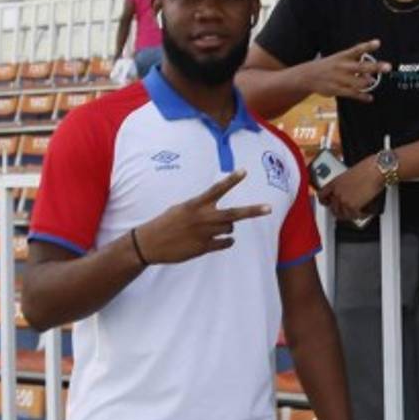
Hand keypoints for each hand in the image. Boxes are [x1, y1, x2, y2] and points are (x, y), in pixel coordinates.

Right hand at [133, 171, 269, 262]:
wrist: (149, 243)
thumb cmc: (166, 222)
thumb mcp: (181, 208)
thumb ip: (201, 207)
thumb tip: (219, 213)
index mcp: (195, 204)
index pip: (217, 189)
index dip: (231, 180)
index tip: (244, 171)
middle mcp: (202, 218)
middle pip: (233, 214)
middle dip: (253, 211)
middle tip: (269, 208)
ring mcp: (204, 234)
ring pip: (230, 228)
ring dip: (227, 227)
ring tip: (214, 228)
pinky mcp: (203, 248)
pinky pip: (225, 243)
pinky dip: (226, 241)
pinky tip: (222, 240)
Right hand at [297, 39, 391, 102]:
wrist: (308, 76)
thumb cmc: (328, 66)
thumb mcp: (339, 59)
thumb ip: (355, 64)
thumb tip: (370, 74)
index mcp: (343, 57)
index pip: (357, 50)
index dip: (368, 46)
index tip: (378, 43)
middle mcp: (342, 67)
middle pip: (361, 66)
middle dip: (375, 67)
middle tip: (387, 66)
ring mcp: (340, 79)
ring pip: (358, 82)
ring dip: (368, 82)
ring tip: (373, 82)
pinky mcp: (337, 89)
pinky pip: (352, 94)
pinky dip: (363, 96)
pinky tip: (369, 97)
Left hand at [319, 157, 385, 220]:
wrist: (376, 170)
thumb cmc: (367, 168)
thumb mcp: (350, 174)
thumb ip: (344, 184)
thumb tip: (347, 190)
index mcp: (334, 183)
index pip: (322, 196)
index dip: (325, 202)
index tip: (328, 204)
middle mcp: (337, 192)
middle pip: (333, 209)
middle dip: (340, 211)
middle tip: (346, 211)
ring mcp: (344, 200)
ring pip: (343, 215)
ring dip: (350, 215)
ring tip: (356, 213)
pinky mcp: (353, 206)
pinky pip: (354, 216)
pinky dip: (360, 215)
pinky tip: (364, 213)